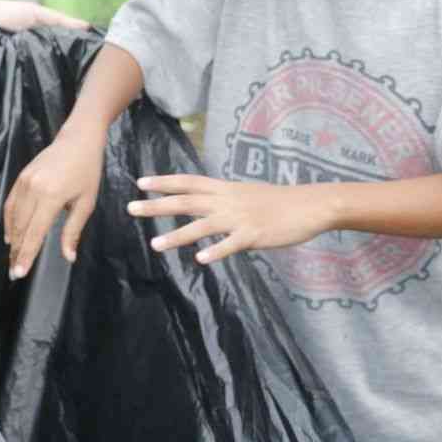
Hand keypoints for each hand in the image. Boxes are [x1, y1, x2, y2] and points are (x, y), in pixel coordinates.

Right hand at [3, 126, 106, 278]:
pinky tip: (10, 236)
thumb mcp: (86, 203)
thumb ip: (73, 231)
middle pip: (20, 228)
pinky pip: (10, 204)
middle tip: (14, 273)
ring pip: (13, 217)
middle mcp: (34, 189)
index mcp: (52, 197)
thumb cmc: (87, 171)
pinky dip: (8, 221)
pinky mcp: (21, 177)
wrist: (78, 140)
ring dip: (12, 239)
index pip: (34, 233)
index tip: (19, 273)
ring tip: (13, 258)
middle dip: (17, 252)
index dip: (26, 255)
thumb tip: (69, 257)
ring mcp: (24, 182)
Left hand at [128, 175, 336, 263]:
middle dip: (157, 206)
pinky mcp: (255, 235)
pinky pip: (231, 245)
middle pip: (186, 201)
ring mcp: (240, 218)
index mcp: (225, 189)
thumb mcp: (246, 193)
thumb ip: (224, 198)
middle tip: (130, 208)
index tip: (140, 182)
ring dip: (178, 236)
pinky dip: (215, 252)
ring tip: (155, 245)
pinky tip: (200, 260)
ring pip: (203, 226)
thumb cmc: (279, 201)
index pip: (188, 182)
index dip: (163, 182)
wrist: (311, 205)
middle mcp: (228, 201)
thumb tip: (205, 202)